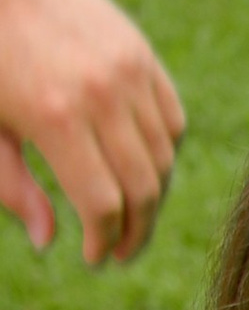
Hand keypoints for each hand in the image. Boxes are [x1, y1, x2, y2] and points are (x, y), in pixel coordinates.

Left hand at [0, 0, 185, 265]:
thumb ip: (12, 186)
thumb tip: (49, 240)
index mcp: (55, 119)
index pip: (103, 205)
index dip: (103, 241)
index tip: (93, 256)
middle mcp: (100, 96)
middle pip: (142, 189)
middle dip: (135, 231)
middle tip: (121, 250)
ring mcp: (127, 72)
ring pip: (163, 159)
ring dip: (152, 196)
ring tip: (131, 211)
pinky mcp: (141, 54)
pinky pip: (171, 120)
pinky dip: (164, 151)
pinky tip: (141, 164)